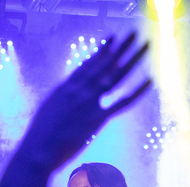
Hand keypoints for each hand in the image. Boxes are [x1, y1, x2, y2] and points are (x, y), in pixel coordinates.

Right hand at [18, 33, 150, 170]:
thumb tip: (66, 95)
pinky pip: (122, 102)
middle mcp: (80, 89)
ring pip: (116, 76)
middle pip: (105, 64)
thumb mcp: (49, 109)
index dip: (102, 50)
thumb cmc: (41, 135)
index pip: (88, 64)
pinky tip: (149, 80)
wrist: (39, 149)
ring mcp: (90, 102)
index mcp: (66, 86)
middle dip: (121, 48)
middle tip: (133, 33)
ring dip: (132, 59)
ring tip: (144, 45)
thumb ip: (61, 99)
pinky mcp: (98, 118)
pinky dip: (137, 91)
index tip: (113, 38)